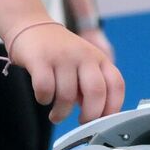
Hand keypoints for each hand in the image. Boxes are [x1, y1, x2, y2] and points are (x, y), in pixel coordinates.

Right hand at [7, 22, 123, 123]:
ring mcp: (62, 56)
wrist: (32, 26)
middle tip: (82, 123)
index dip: (113, 108)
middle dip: (90, 116)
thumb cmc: (61, 54)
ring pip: (67, 96)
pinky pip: (45, 89)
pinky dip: (44, 100)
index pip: (116, 85)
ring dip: (61, 113)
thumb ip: (93, 88)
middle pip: (96, 92)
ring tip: (56, 115)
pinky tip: (44, 98)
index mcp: (99, 59)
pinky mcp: (40, 59)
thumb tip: (98, 117)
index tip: (102, 121)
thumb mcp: (84, 66)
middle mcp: (84, 55)